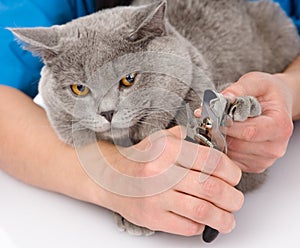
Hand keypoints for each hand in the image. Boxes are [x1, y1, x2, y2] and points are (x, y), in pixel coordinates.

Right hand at [96, 126, 243, 235]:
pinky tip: (204, 222)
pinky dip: (201, 226)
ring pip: (203, 211)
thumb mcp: (161, 138)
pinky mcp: (152, 217)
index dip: (231, 172)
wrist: (110, 177)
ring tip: (228, 217)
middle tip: (235, 199)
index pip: (211, 161)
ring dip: (223, 218)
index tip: (234, 177)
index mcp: (168, 149)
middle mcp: (161, 172)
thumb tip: (217, 145)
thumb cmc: (140, 158)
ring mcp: (155, 197)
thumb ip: (188, 137)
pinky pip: (187, 227)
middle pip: (212, 188)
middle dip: (233, 198)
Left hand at [218, 72, 292, 172]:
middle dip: (220, 132)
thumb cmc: (268, 93)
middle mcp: (275, 147)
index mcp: (280, 126)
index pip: (248, 132)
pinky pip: (231, 160)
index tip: (212, 116)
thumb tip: (223, 98)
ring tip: (218, 126)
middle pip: (238, 145)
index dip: (227, 125)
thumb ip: (239, 89)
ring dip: (219, 141)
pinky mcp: (253, 165)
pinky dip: (222, 149)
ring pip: (231, 154)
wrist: (277, 104)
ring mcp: (265, 159)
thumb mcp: (256, 82)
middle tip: (209, 120)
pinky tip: (223, 136)